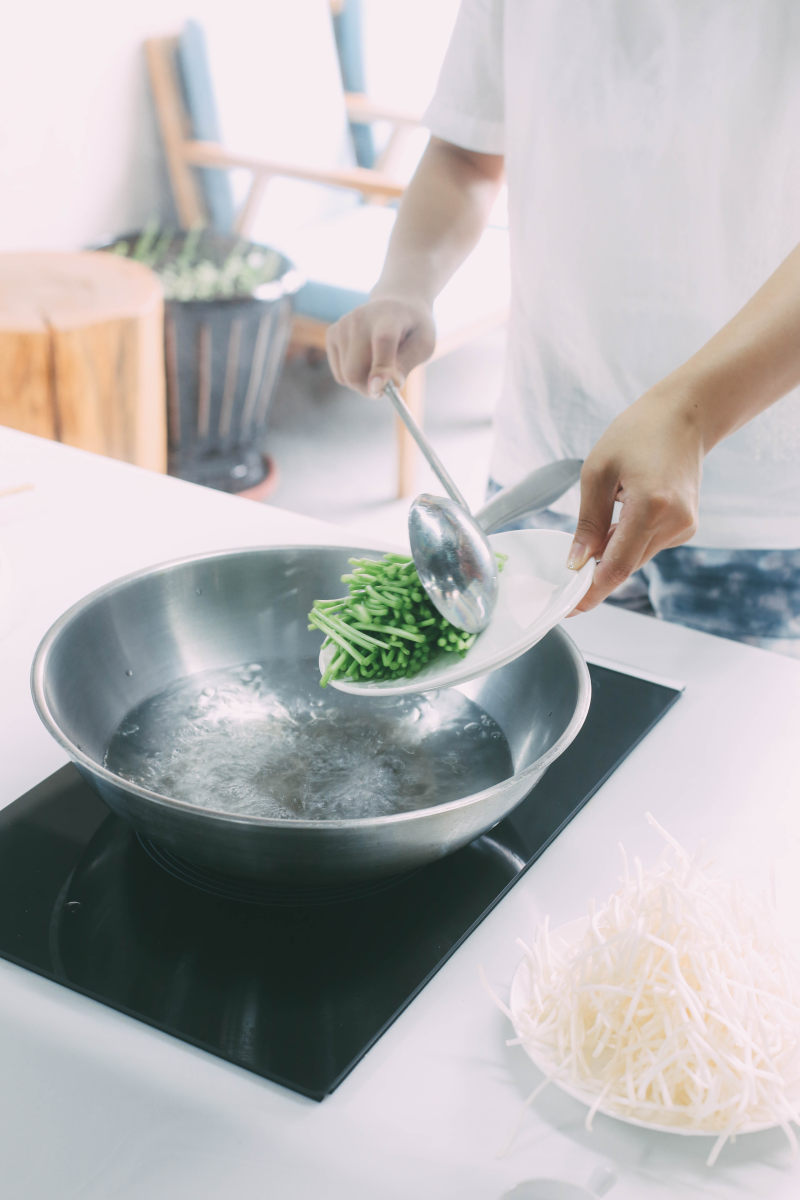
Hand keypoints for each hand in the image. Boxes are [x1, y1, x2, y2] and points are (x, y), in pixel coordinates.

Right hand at [326, 296, 435, 396]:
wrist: (396, 304)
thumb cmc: (413, 329)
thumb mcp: (424, 344)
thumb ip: (408, 363)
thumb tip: (390, 385)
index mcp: (390, 316)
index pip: (383, 341)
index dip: (381, 367)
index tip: (380, 390)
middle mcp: (361, 318)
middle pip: (355, 369)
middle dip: (370, 389)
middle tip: (387, 390)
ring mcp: (343, 325)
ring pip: (346, 376)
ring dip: (364, 383)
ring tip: (380, 368)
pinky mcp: (332, 334)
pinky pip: (340, 374)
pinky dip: (353, 377)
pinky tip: (366, 361)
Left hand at [567, 387, 704, 611]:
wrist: (685, 415)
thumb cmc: (638, 433)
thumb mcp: (597, 472)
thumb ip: (587, 523)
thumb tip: (576, 562)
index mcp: (650, 507)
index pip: (617, 566)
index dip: (591, 592)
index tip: (570, 608)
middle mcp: (674, 522)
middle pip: (626, 565)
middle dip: (596, 570)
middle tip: (570, 566)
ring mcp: (685, 527)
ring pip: (636, 557)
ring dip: (613, 550)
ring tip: (610, 508)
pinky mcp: (687, 527)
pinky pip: (648, 545)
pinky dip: (629, 539)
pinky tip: (627, 509)